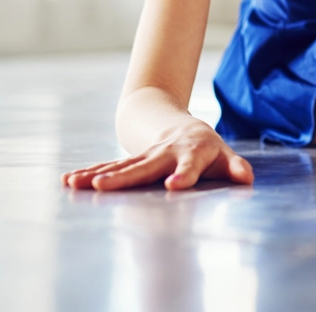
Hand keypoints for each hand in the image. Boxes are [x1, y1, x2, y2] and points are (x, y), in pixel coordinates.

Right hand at [61, 121, 252, 191]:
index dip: (183, 176)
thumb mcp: (226, 158)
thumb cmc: (210, 151)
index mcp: (192, 154)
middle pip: (144, 167)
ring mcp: (145, 156)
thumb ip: (236, 168)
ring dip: (97, 174)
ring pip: (120, 166)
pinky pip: (109, 166)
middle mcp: (165, 154)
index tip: (174, 186)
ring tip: (76, 184)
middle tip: (103, 186)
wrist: (186, 129)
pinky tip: (69, 181)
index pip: (189, 168)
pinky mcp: (130, 160)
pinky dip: (89, 173)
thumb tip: (246, 178)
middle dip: (124, 177)